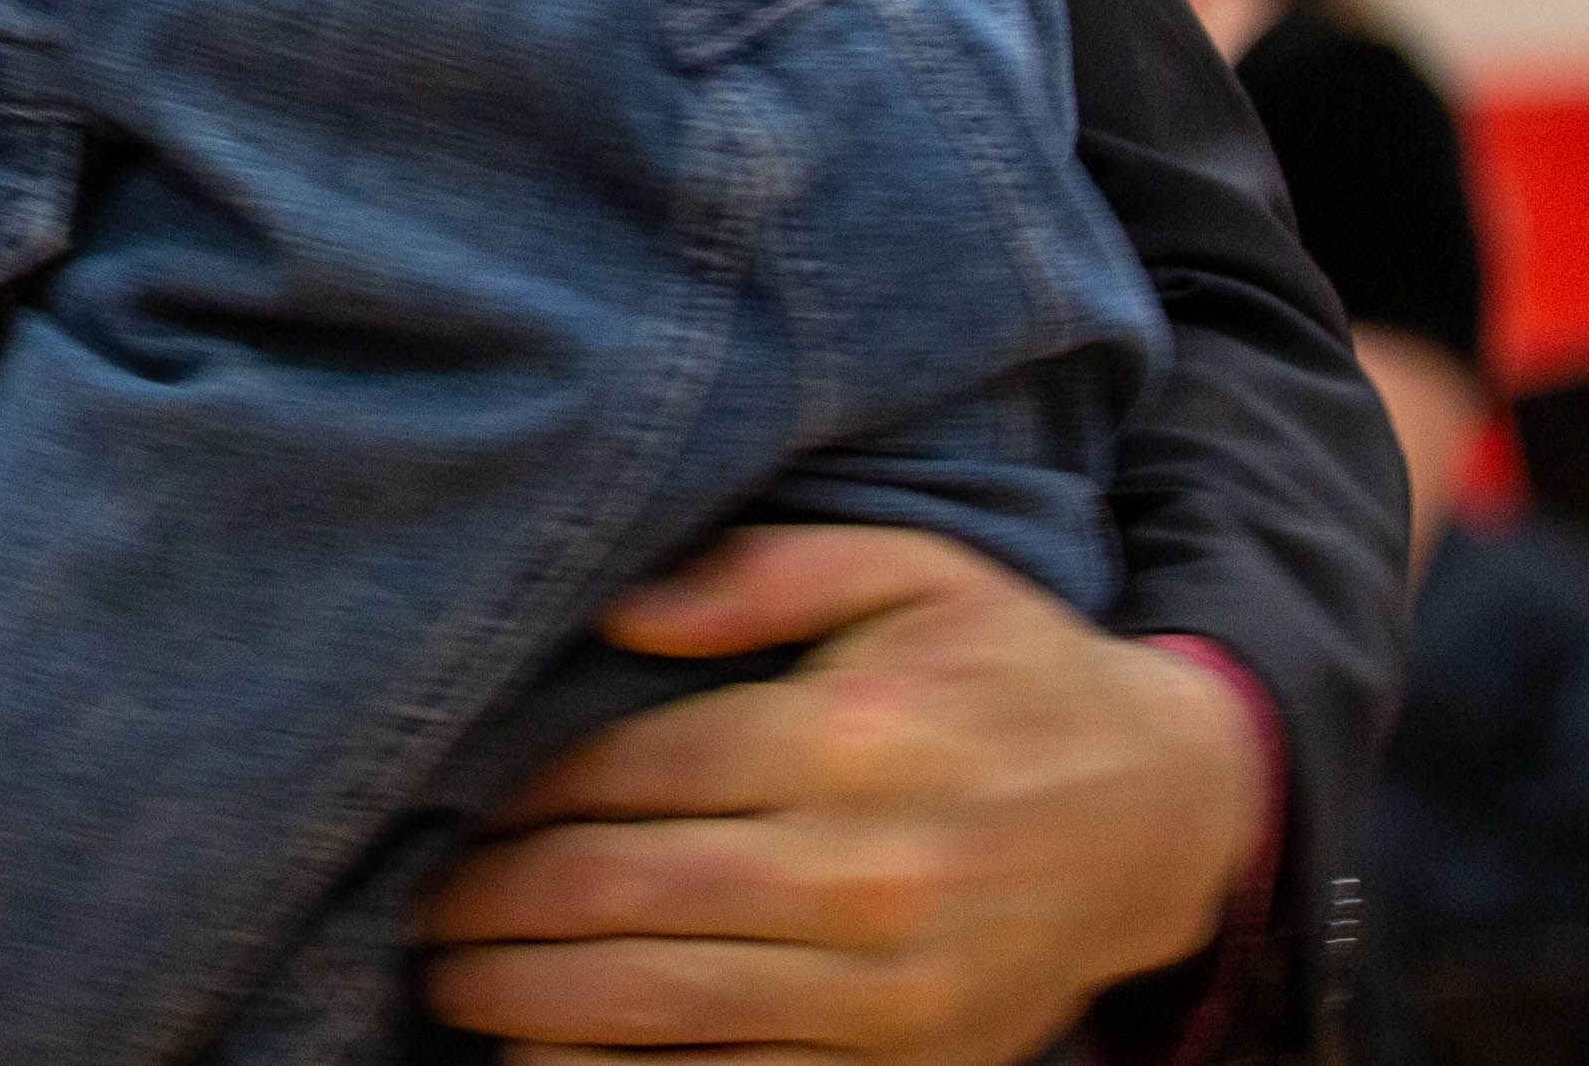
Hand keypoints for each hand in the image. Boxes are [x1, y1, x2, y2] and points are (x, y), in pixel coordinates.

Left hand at [419, 527, 1261, 1063]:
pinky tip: (544, 1061)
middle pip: (632, 893)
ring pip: (668, 1003)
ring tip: (453, 984)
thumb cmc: (1011, 674)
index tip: (450, 800)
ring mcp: (889, 987)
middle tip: (422, 908)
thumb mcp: (908, 574)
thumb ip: (757, 572)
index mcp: (855, 740)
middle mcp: (869, 870)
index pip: (639, 771)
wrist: (1165, 819)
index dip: (524, 794)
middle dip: (501, 907)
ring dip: (535, 1003)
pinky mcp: (906, 1063)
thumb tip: (615, 607)